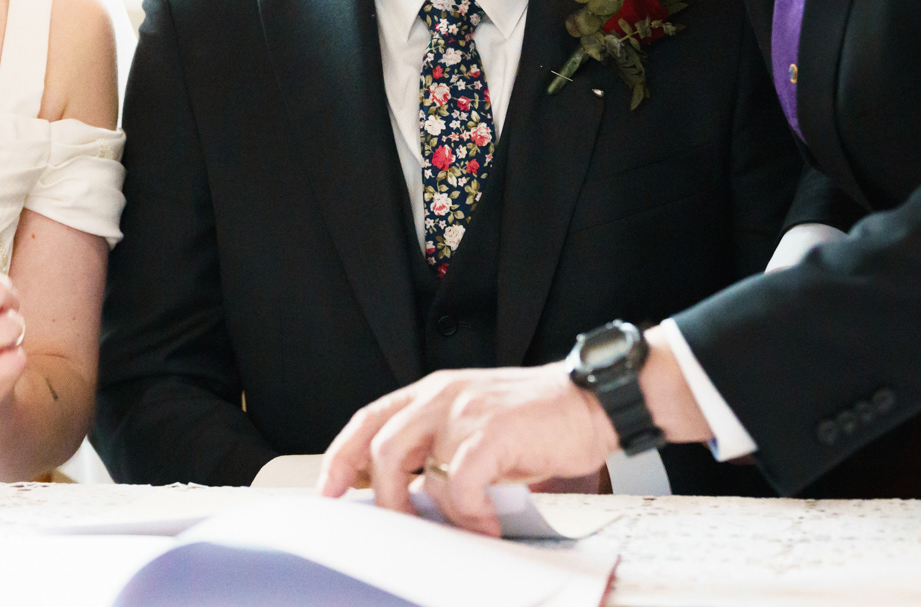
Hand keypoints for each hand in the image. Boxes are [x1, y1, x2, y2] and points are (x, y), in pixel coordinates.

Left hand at [316, 364, 617, 535]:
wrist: (592, 401)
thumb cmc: (536, 421)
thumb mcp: (475, 427)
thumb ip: (440, 450)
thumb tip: (410, 497)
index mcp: (432, 393)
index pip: (368, 420)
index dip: (341, 457)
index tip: (329, 491)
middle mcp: (441, 395)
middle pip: (379, 444)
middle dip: (381, 494)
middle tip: (399, 526)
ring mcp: (465, 410)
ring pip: (409, 462)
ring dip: (423, 508)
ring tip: (453, 528)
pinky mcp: (492, 430)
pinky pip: (458, 480)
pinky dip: (467, 511)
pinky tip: (487, 523)